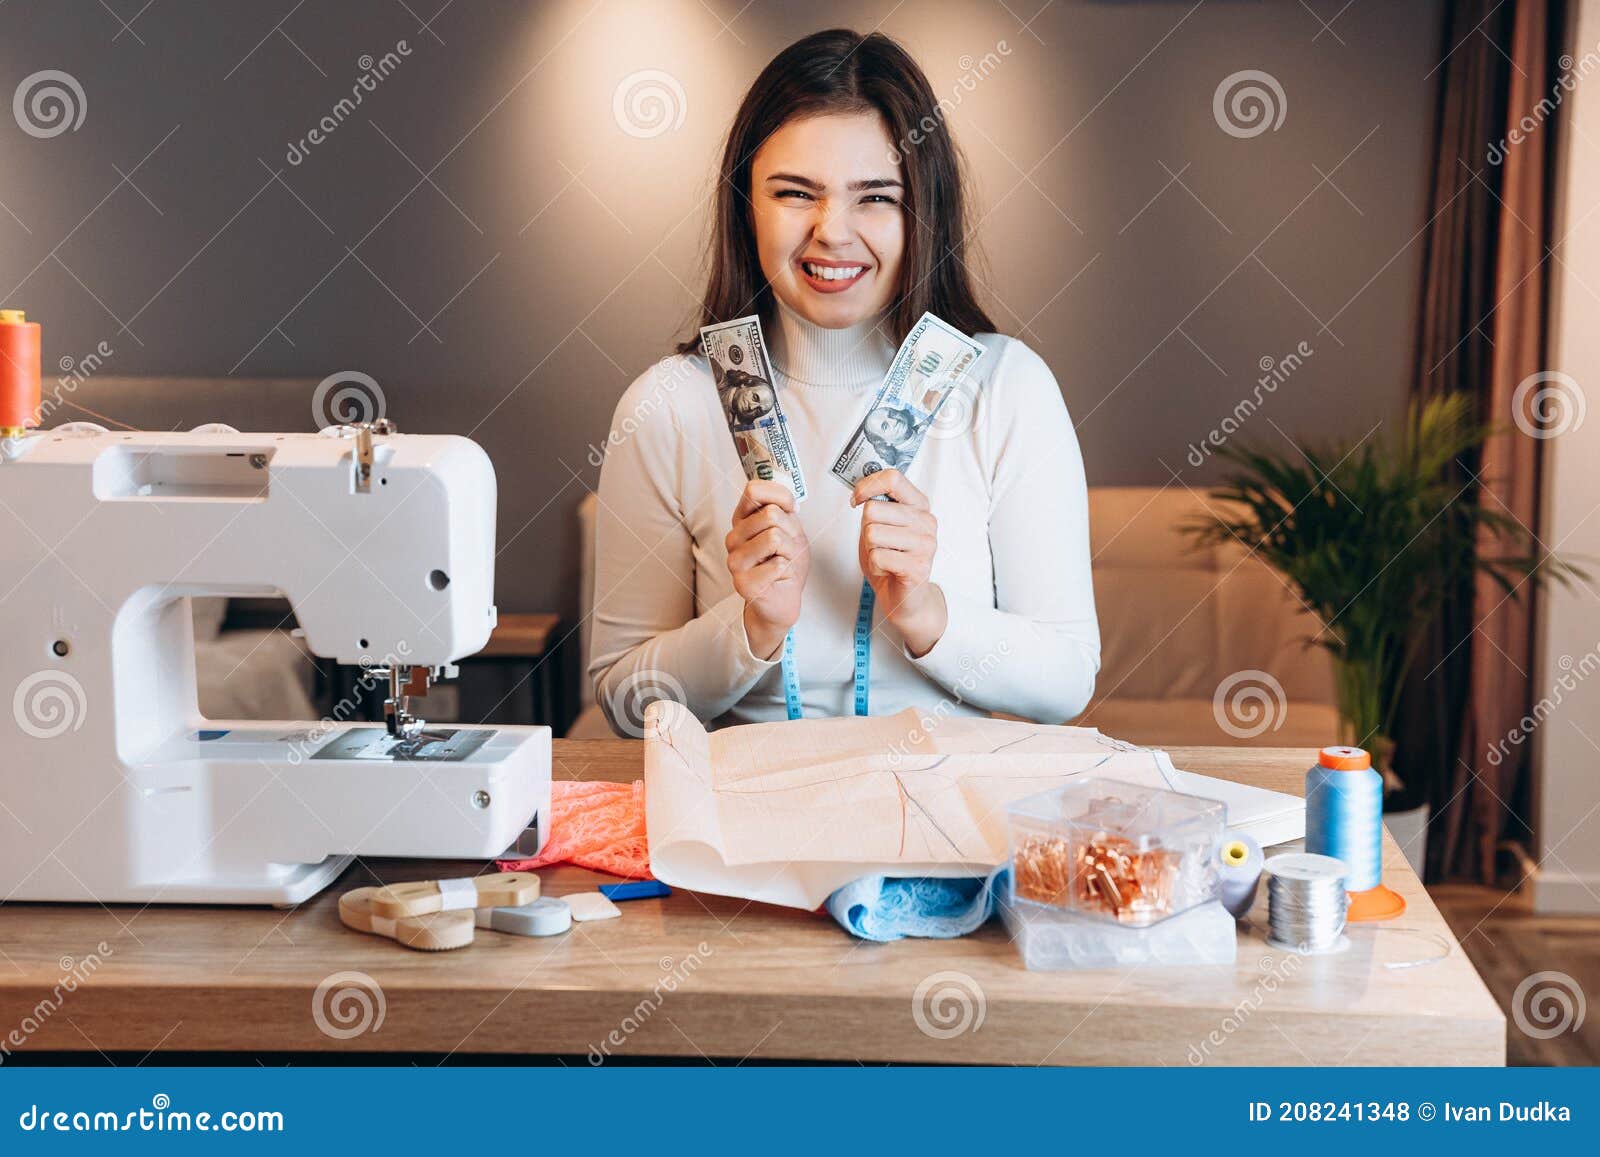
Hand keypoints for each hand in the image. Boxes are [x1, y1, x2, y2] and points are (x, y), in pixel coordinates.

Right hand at [726, 479, 809, 659]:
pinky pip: (777, 564)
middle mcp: (733, 537)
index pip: (753, 490)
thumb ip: (784, 506)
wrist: (784, 598)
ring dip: (790, 551)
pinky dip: (787, 570)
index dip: (780, 497)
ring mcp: (734, 560)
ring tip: (783, 562)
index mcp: (742, 520)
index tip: (790, 511)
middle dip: (790, 531)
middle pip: (770, 514)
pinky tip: (779, 577)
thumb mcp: (791, 527)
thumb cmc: (786, 561)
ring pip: (774, 537)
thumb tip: (785, 492)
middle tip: (787, 548)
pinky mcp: (742, 582)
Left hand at [852, 469, 946, 657]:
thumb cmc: (890, 559)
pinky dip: (875, 564)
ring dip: (870, 548)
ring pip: (873, 533)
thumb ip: (875, 505)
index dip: (867, 485)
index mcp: (919, 505)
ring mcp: (926, 544)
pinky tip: (888, 569)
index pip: (892, 478)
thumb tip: (861, 489)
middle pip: (874, 509)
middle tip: (878, 543)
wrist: (904, 598)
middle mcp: (927, 521)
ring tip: (884, 556)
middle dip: (866, 528)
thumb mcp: (880, 525)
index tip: (856, 499)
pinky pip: (878, 556)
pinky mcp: (918, 567)